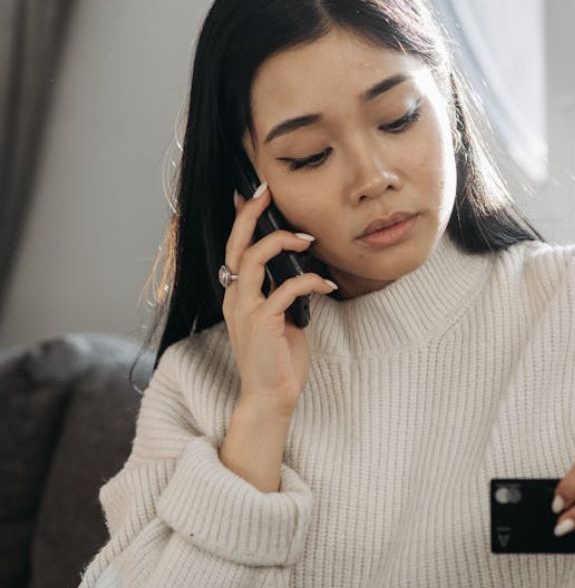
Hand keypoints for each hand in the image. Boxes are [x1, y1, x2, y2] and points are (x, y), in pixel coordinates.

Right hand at [224, 183, 336, 412]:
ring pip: (253, 259)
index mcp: (237, 295)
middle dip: (250, 215)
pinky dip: (309, 281)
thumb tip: (299, 269)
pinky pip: (285, 289)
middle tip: (265, 191)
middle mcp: (235, 298)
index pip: (235, 248)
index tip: (253, 194)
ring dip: (282, 243)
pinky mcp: (262, 322)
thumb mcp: (281, 318)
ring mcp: (245, 309)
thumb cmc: (279, 358)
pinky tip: (327, 283)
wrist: (272, 396)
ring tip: (308, 240)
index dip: (242, 220)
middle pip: (236, 245)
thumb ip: (282, 292)